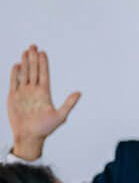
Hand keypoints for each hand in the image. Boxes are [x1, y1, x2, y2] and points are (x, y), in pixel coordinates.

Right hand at [7, 45, 80, 159]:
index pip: (44, 75)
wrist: (29, 136)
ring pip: (24, 74)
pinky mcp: (13, 96)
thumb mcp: (60, 116)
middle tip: (33, 46)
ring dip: (25, 63)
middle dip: (33, 58)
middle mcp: (34, 91)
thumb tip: (79, 93)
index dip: (43, 64)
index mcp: (45, 94)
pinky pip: (14, 82)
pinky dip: (15, 73)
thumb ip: (69, 104)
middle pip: (34, 71)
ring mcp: (23, 93)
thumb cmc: (46, 129)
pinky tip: (17, 65)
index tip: (43, 53)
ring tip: (26, 51)